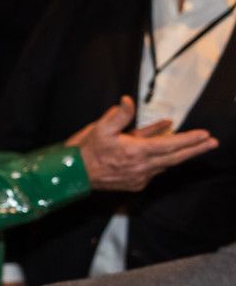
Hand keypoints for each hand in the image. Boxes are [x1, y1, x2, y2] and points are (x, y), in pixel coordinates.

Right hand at [67, 96, 216, 192]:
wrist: (73, 176)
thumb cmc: (86, 151)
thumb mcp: (100, 127)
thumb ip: (118, 114)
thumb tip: (128, 100)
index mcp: (136, 151)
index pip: (170, 145)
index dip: (190, 139)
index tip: (205, 134)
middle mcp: (141, 167)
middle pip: (176, 158)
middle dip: (196, 149)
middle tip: (213, 143)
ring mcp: (139, 178)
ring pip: (165, 164)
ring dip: (179, 155)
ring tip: (192, 146)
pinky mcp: (134, 184)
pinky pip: (153, 171)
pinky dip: (160, 161)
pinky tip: (162, 154)